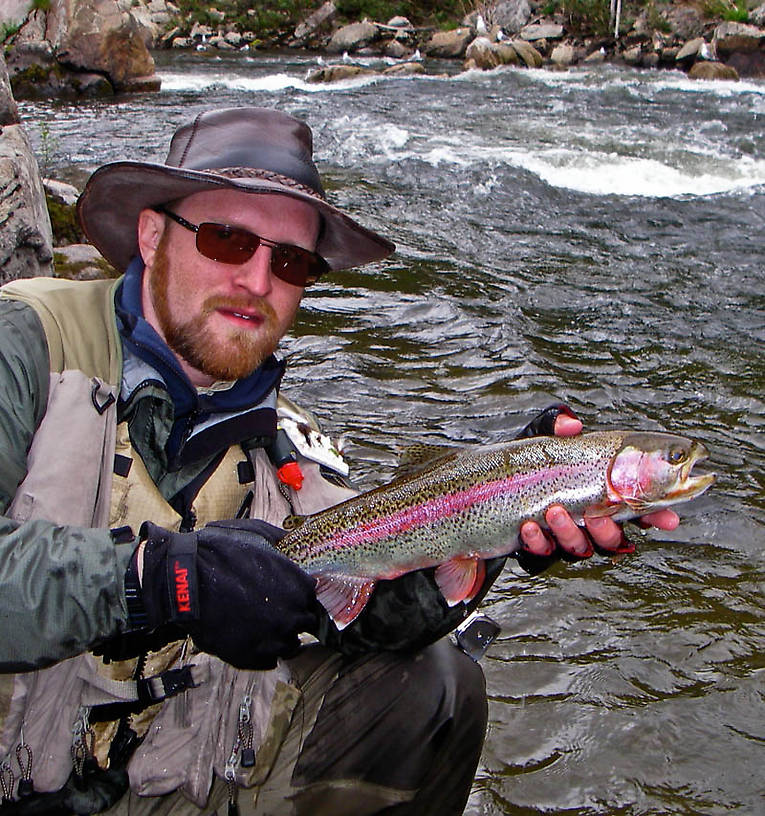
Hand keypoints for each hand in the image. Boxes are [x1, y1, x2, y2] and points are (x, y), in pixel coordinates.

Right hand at [135, 519, 318, 669]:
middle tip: (273, 608)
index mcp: (300, 587)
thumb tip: (295, 541)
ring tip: (259, 624)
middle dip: (293, 616)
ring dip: (280, 636)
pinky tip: (249, 636)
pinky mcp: (251, 658)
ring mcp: (273, 640)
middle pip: (305, 623)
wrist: (185, 579)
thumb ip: (284, 540)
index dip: (302, 595)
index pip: (315, 598)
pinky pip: (269, 660)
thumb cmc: (221, 552)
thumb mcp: (258, 533)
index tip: (291, 594)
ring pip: (290, 645)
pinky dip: (262, 650)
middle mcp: (293, 616)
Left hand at [516, 407, 679, 566]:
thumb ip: (557, 427)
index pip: (634, 509)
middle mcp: (584, 520)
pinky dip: (537, 541)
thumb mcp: (540, 440)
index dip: (655, 516)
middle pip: (612, 537)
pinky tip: (530, 527)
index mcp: (597, 495)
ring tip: (555, 513)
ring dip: (571, 533)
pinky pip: (542, 553)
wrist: (486, 488)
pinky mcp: (536, 547)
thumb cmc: (523, 464)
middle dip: (609, 530)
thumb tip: (573, 425)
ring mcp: (561, 536)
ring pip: (580, 547)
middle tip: (596, 515)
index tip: (667, 519)